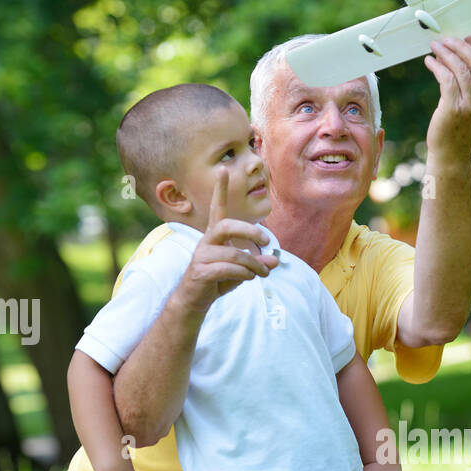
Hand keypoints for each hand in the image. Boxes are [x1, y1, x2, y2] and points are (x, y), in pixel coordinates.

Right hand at [176, 168, 277, 315]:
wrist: (194, 301)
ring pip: (232, 253)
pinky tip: (250, 278)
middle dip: (249, 231)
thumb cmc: (218, 280)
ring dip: (253, 263)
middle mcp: (206, 242)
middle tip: (266, 241)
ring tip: (263, 272)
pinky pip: (226, 269)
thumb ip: (258, 263)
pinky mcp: (200, 272)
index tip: (222, 170)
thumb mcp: (242, 270)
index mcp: (215, 236)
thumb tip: (275, 259)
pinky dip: (243, 273)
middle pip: (226, 226)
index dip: (220, 190)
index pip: (218, 209)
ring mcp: (201, 256)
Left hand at [424, 34, 470, 162]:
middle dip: (460, 45)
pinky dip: (437, 66)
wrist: (451, 154)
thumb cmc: (457, 128)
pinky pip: (446, 79)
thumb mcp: (470, 105)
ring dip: (446, 53)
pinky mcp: (453, 108)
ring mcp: (469, 104)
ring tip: (434, 46)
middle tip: (445, 39)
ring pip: (460, 69)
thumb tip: (455, 56)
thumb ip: (469, 85)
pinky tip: (429, 61)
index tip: (464, 35)